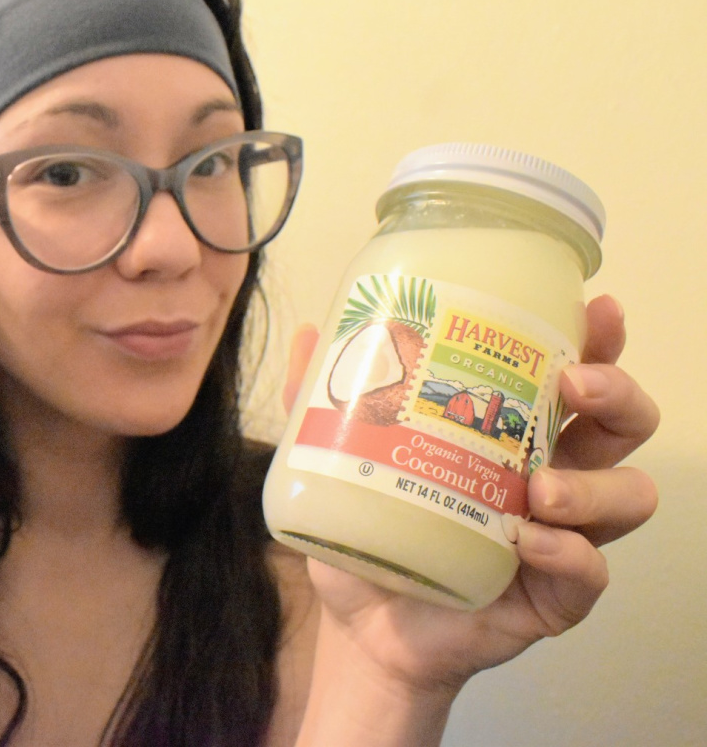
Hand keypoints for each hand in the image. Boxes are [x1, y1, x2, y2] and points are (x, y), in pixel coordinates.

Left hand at [288, 296, 658, 741]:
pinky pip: (588, 575)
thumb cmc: (369, 531)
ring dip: (594, 484)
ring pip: (627, 497)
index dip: (598, 341)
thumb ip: (324, 398)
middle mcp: (547, 476)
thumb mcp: (338, 459)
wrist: (360, 626)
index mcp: (510, 432)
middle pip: (620, 425)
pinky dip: (569, 555)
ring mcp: (556, 538)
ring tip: (541, 488)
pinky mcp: (548, 599)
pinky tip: (528, 542)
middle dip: (615, 395)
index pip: (574, 374)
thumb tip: (310, 333)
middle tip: (574, 384)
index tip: (595, 311)